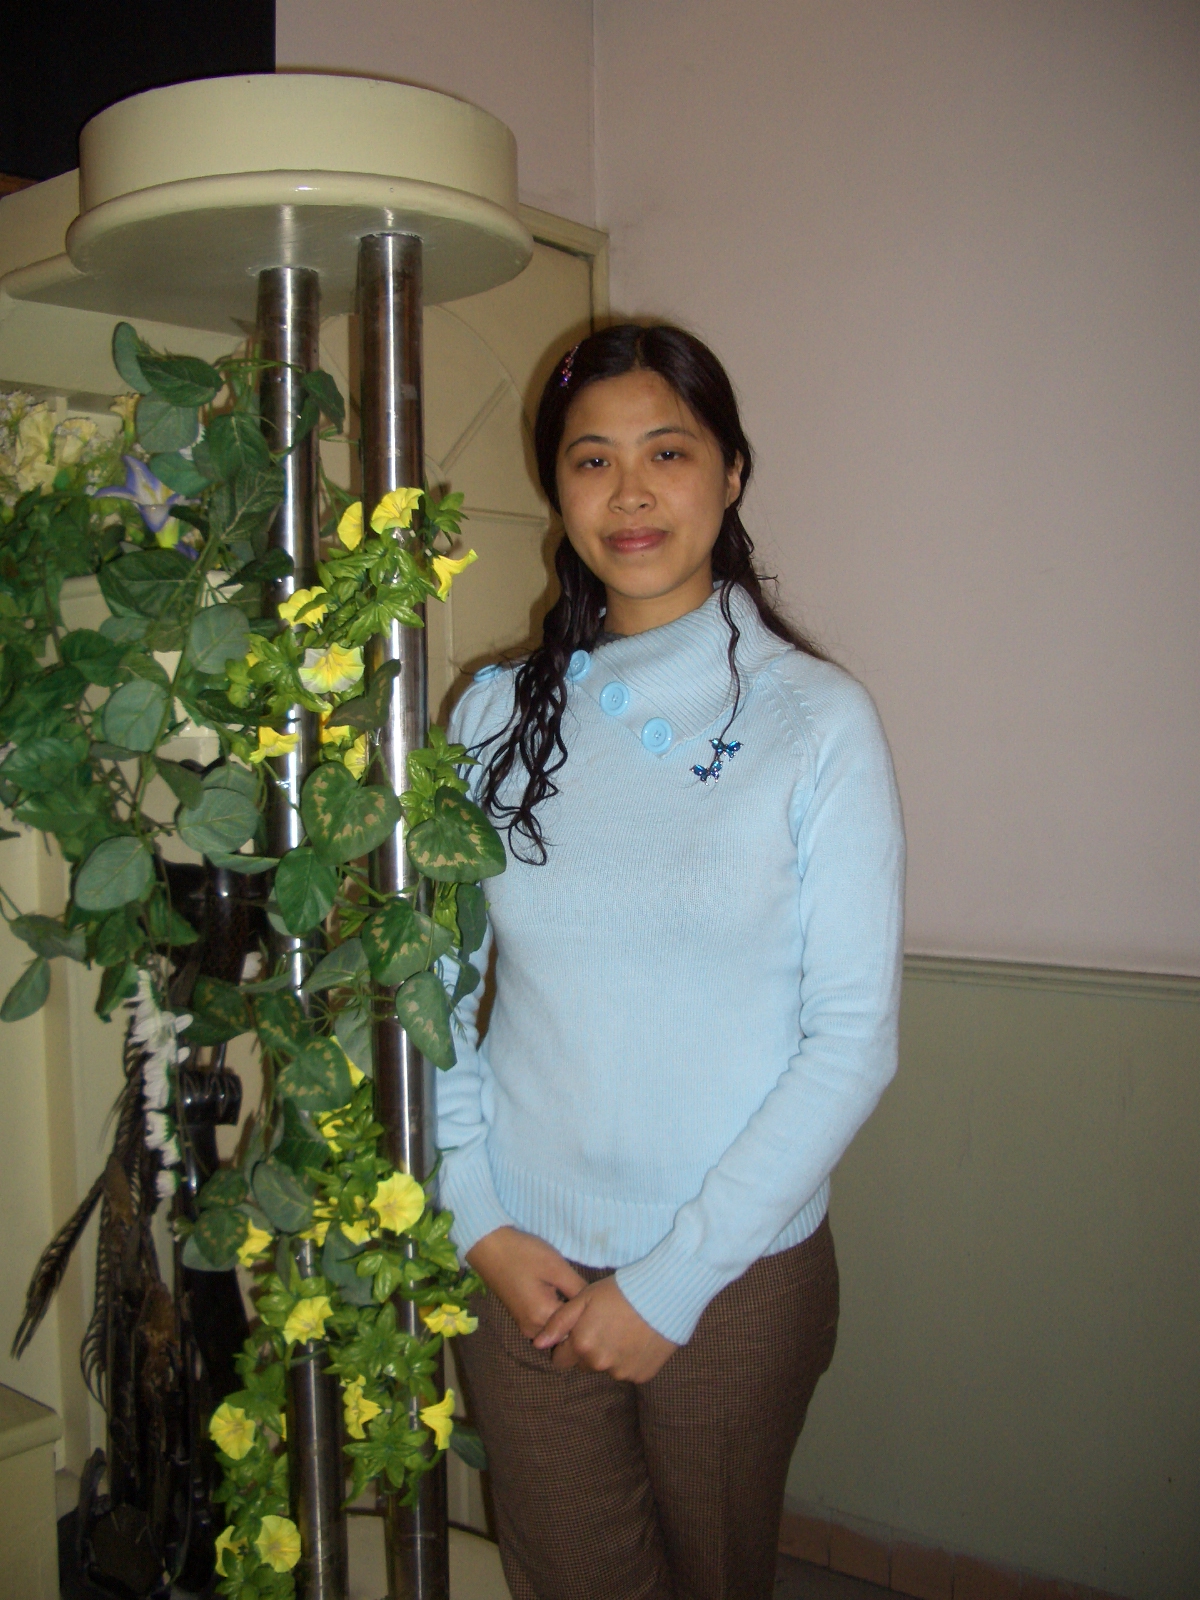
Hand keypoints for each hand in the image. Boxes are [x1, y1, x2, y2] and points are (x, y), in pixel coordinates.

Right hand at [466, 1226, 587, 1338]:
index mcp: (543, 1318)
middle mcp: (534, 1329)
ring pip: (557, 1330)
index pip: (578, 1327)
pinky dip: (556, 1313)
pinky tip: (562, 1294)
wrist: (488, 1246)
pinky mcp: (522, 1318)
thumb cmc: (523, 1254)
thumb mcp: (556, 1267)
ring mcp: (526, 1326)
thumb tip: (598, 1305)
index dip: (591, 1314)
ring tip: (576, 1293)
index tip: (598, 1299)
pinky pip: (546, 1323)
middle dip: (580, 1317)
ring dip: (567, 1316)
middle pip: (568, 1333)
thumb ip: (578, 1289)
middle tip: (589, 1295)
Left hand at [533, 1275, 677, 1382]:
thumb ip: (558, 1322)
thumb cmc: (619, 1291)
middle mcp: (599, 1364)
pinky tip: (637, 1339)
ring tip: (623, 1330)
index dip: (566, 1345)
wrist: (663, 1295)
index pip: (560, 1360)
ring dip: (609, 1355)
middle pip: (584, 1365)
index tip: (579, 1331)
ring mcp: (622, 1373)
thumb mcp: (584, 1298)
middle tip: (603, 1326)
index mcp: (582, 1345)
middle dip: (587, 1350)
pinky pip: (628, 1371)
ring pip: (606, 1368)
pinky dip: (629, 1359)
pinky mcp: (641, 1375)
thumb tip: (538, 1344)